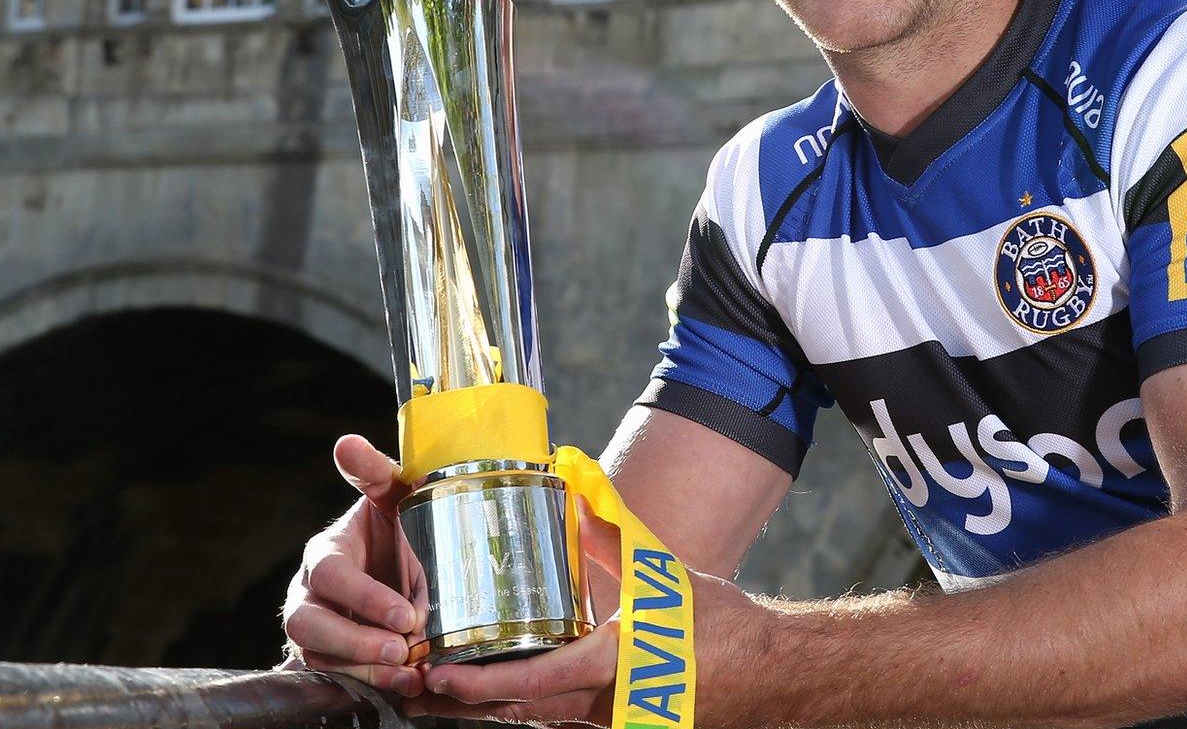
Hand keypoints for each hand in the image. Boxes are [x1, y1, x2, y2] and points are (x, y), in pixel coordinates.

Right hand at [278, 435, 425, 695]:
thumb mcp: (395, 496)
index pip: (330, 575)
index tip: (405, 614)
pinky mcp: (331, 659)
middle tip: (402, 649)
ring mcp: (317, 630)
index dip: (364, 597)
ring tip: (409, 674)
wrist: (408, 564)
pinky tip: (407, 687)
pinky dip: (373, 686)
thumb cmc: (398, 527)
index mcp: (326, 553)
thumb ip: (374, 472)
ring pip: (319, 658)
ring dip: (365, 670)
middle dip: (355, 642)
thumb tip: (346, 443)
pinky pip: (337, 680)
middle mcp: (311, 594)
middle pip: (309, 625)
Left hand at [406, 503, 772, 727]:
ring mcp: (613, 721)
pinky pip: (559, 719)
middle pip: (521, 711)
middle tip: (414, 685)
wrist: (773, 672)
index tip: (440, 676)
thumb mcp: (662, 575)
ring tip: (436, 690)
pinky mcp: (620, 724)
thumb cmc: (723, 626)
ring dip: (487, 707)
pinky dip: (522, 707)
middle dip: (466, 701)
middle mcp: (607, 704)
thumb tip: (573, 482)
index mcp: (615, 665)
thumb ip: (611, 534)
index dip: (482, 684)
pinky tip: (492, 694)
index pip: (536, 682)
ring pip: (536, 719)